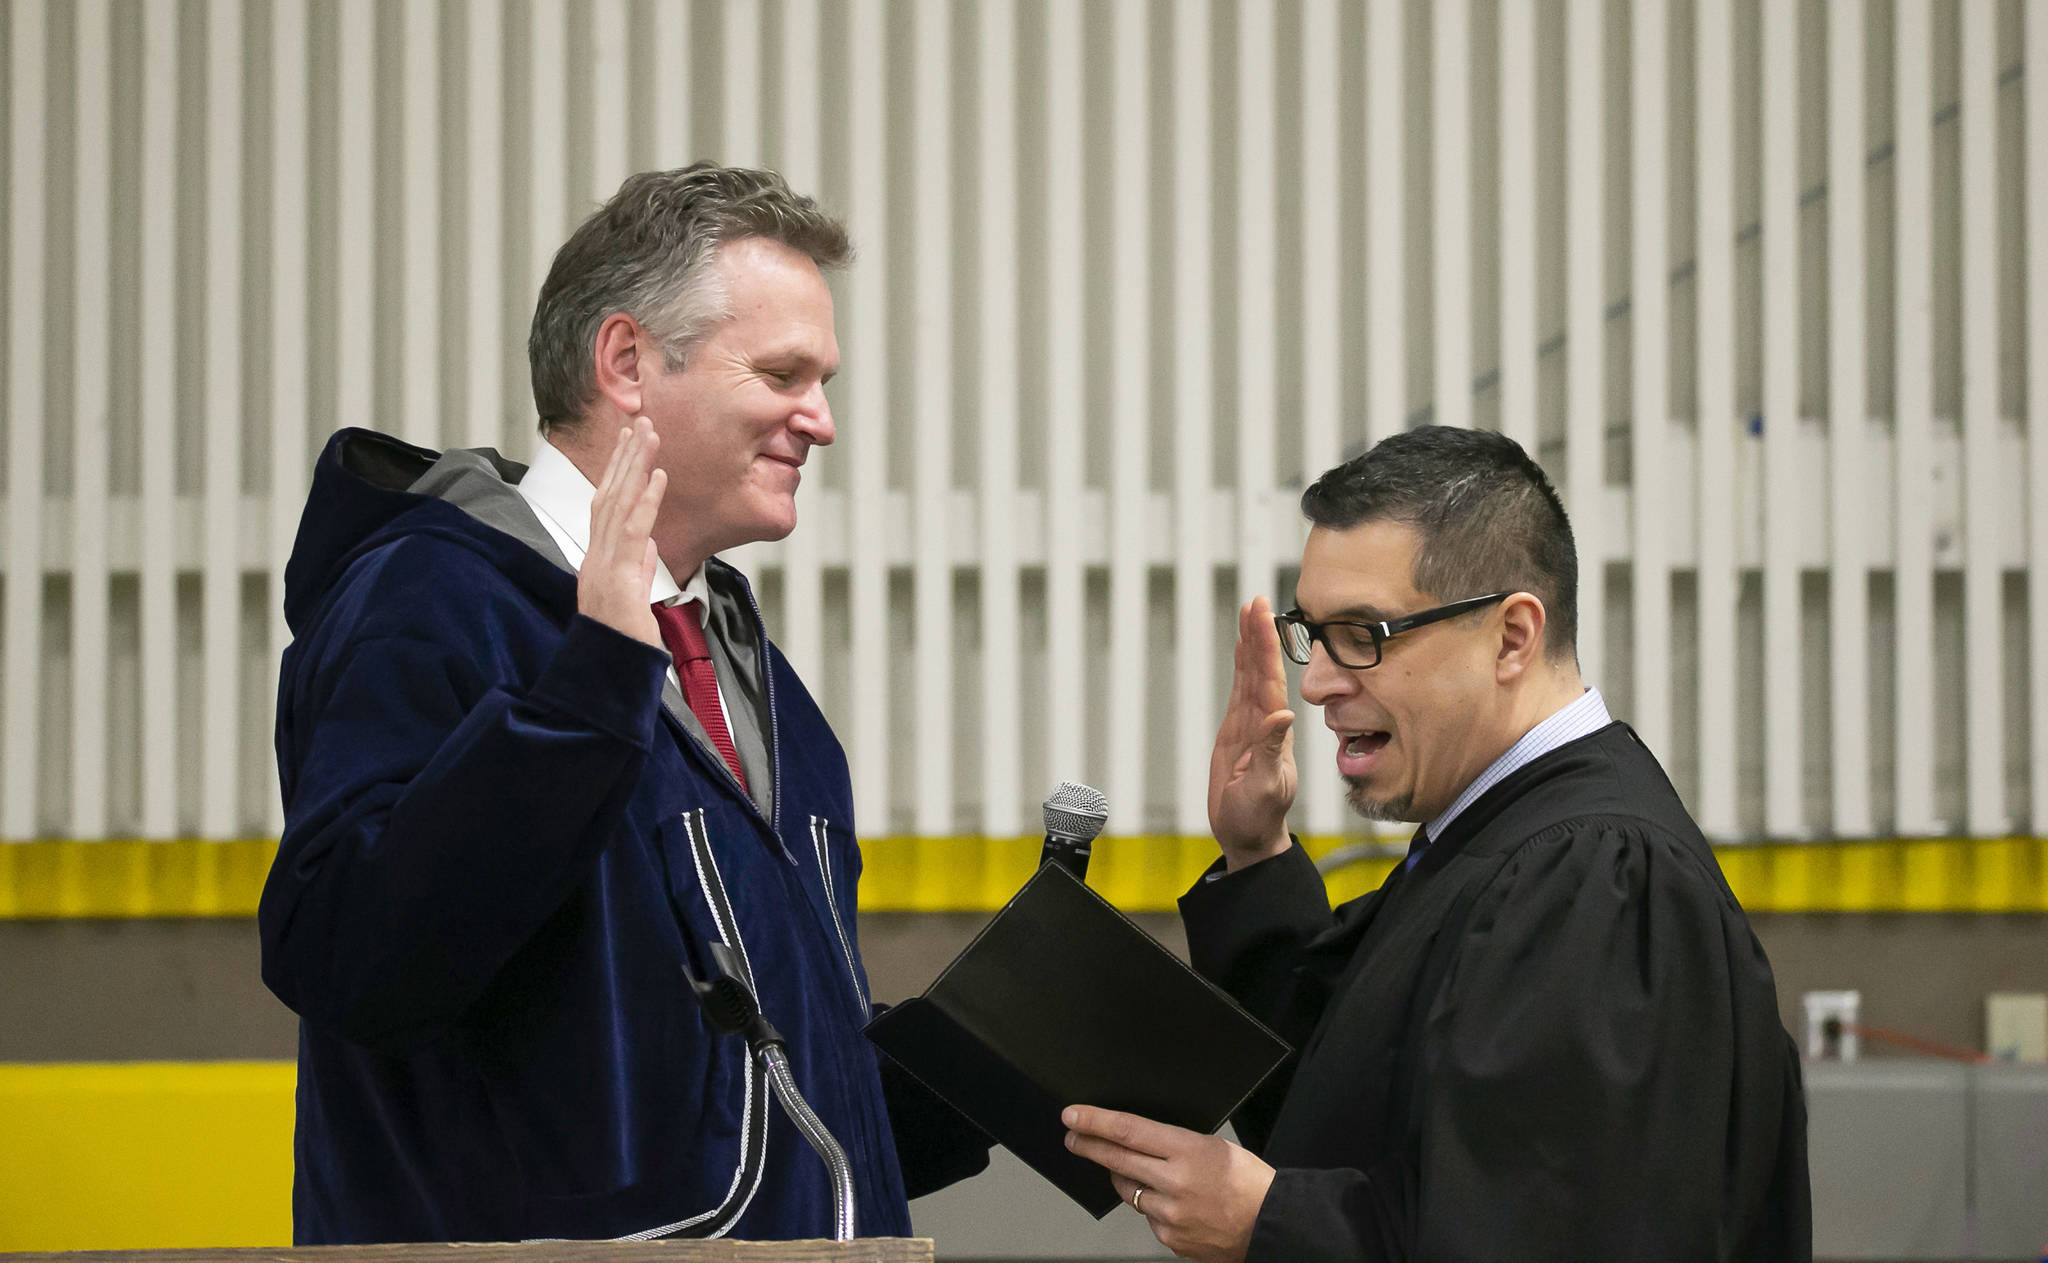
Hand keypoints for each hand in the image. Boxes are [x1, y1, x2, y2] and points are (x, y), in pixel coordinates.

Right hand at [578, 418, 666, 648]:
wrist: (610, 676)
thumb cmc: (623, 644)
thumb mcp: (632, 599)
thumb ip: (637, 569)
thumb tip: (649, 543)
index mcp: (597, 561)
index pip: (605, 507)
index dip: (616, 473)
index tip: (629, 444)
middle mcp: (595, 557)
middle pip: (607, 495)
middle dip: (624, 456)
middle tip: (639, 421)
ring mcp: (603, 566)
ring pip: (617, 504)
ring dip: (634, 466)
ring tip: (649, 433)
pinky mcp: (618, 579)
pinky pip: (633, 532)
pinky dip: (646, 501)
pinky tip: (658, 476)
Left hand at [1064, 1105, 1274, 1262]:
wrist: (1270, 1224)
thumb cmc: (1249, 1183)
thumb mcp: (1213, 1146)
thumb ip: (1173, 1144)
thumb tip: (1135, 1140)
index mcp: (1187, 1151)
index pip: (1128, 1130)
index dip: (1095, 1121)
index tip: (1073, 1115)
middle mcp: (1174, 1183)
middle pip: (1116, 1159)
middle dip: (1088, 1145)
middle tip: (1073, 1137)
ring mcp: (1170, 1214)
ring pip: (1129, 1190)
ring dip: (1125, 1178)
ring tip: (1142, 1172)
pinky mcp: (1169, 1238)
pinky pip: (1148, 1217)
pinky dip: (1154, 1207)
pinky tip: (1175, 1204)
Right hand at [1207, 595, 1295, 868]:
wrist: (1248, 835)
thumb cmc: (1258, 817)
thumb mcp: (1266, 787)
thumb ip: (1271, 751)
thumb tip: (1282, 715)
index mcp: (1273, 729)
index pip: (1270, 678)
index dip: (1266, 645)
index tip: (1264, 614)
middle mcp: (1264, 719)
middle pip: (1261, 667)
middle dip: (1258, 633)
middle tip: (1256, 600)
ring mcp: (1251, 723)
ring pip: (1250, 674)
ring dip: (1250, 643)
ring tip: (1248, 611)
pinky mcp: (1237, 730)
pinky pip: (1239, 690)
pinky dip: (1240, 666)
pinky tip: (1240, 648)